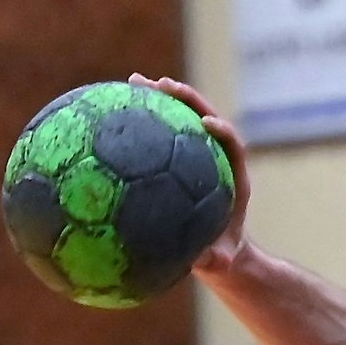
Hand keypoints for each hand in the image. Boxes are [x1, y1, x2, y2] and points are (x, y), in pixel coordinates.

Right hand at [129, 73, 252, 278]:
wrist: (219, 249)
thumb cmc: (222, 255)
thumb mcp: (221, 261)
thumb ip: (215, 262)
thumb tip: (205, 263)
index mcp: (233, 178)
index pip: (232, 145)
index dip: (222, 131)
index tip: (207, 123)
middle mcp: (216, 159)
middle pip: (204, 118)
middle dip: (186, 99)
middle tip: (162, 84)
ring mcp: (196, 156)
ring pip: (181, 119)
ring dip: (161, 98)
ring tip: (135, 81)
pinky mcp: (177, 160)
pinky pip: (160, 136)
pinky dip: (142, 121)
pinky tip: (112, 112)